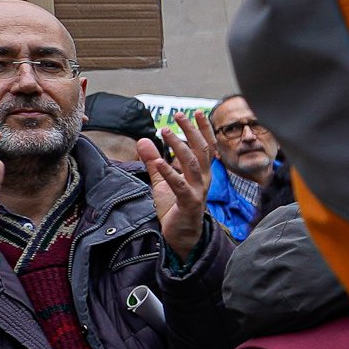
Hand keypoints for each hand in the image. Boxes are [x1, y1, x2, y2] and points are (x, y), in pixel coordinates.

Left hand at [136, 110, 213, 260]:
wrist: (181, 237)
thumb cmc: (175, 208)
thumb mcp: (162, 181)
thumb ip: (154, 161)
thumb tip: (143, 140)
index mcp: (201, 173)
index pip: (206, 147)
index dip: (202, 129)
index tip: (196, 112)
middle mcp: (203, 179)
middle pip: (201, 150)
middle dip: (191, 131)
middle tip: (180, 115)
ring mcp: (197, 191)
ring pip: (192, 164)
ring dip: (179, 146)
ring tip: (166, 132)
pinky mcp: (188, 202)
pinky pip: (179, 185)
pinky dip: (169, 172)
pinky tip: (158, 162)